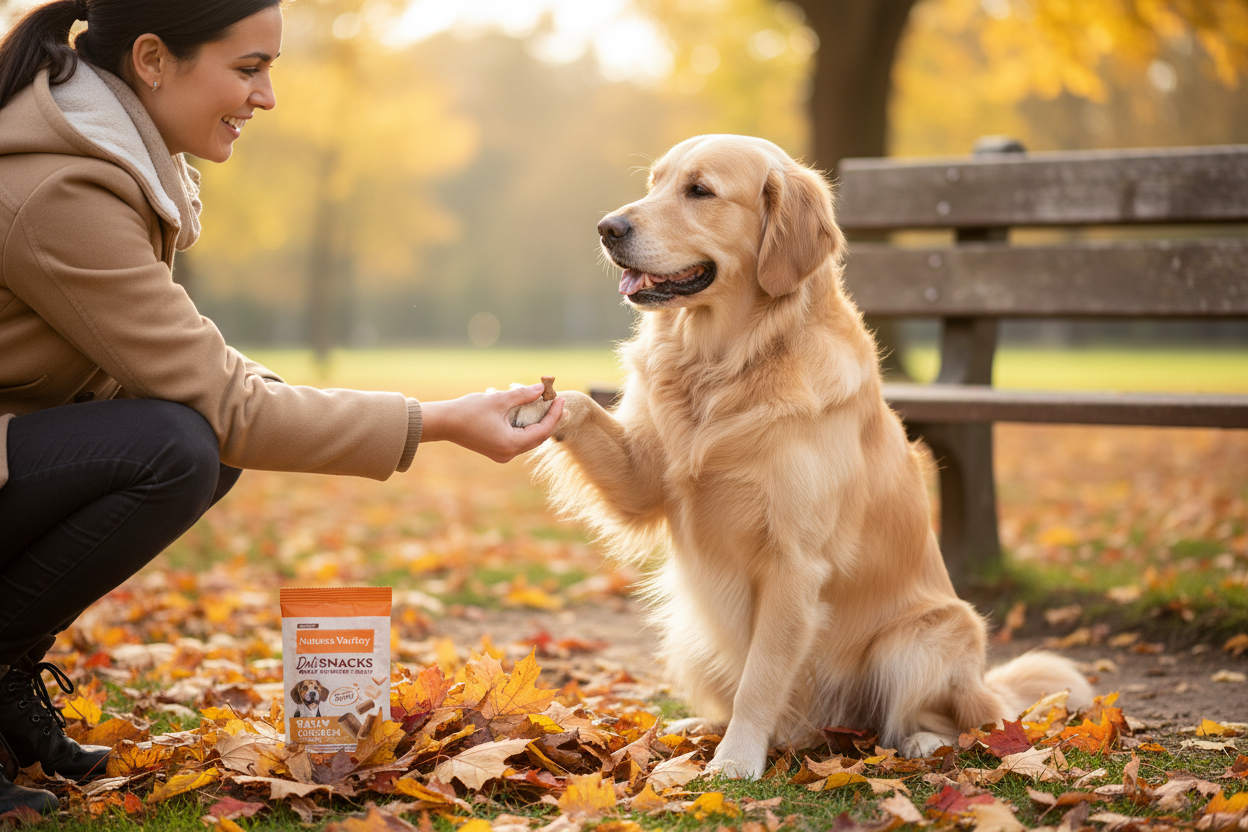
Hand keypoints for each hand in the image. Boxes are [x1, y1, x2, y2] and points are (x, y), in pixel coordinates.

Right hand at [419, 384, 564, 462]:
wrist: (443, 423)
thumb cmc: (468, 411)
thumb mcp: (499, 400)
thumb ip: (522, 395)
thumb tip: (541, 389)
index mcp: (511, 444)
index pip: (542, 431)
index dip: (554, 415)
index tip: (560, 399)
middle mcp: (508, 454)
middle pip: (538, 438)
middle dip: (550, 420)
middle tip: (562, 405)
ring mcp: (502, 454)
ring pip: (529, 439)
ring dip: (539, 423)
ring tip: (549, 407)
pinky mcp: (496, 450)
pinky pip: (518, 439)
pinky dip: (526, 427)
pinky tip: (531, 414)